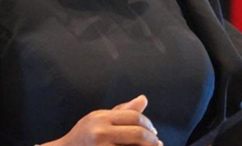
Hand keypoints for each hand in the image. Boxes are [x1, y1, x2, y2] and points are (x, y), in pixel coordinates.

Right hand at [43, 95, 162, 145]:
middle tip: (158, 143)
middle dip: (152, 139)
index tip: (153, 130)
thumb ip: (122, 111)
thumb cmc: (83, 137)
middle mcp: (100, 132)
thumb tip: (144, 99)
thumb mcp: (99, 119)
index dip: (148, 123)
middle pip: (137, 133)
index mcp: (101, 117)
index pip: (133, 116)